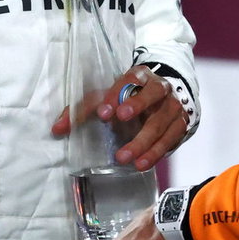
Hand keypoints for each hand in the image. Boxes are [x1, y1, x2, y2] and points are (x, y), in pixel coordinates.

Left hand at [49, 65, 188, 170]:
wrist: (168, 95)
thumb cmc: (131, 96)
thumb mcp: (108, 96)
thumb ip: (83, 109)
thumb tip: (57, 128)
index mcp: (140, 75)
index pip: (130, 80)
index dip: (117, 94)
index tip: (104, 112)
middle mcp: (161, 88)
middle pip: (153, 94)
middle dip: (137, 106)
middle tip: (120, 120)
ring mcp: (173, 106)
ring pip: (161, 122)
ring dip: (143, 141)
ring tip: (124, 158)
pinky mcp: (181, 125)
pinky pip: (171, 139)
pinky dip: (156, 153)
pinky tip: (141, 164)